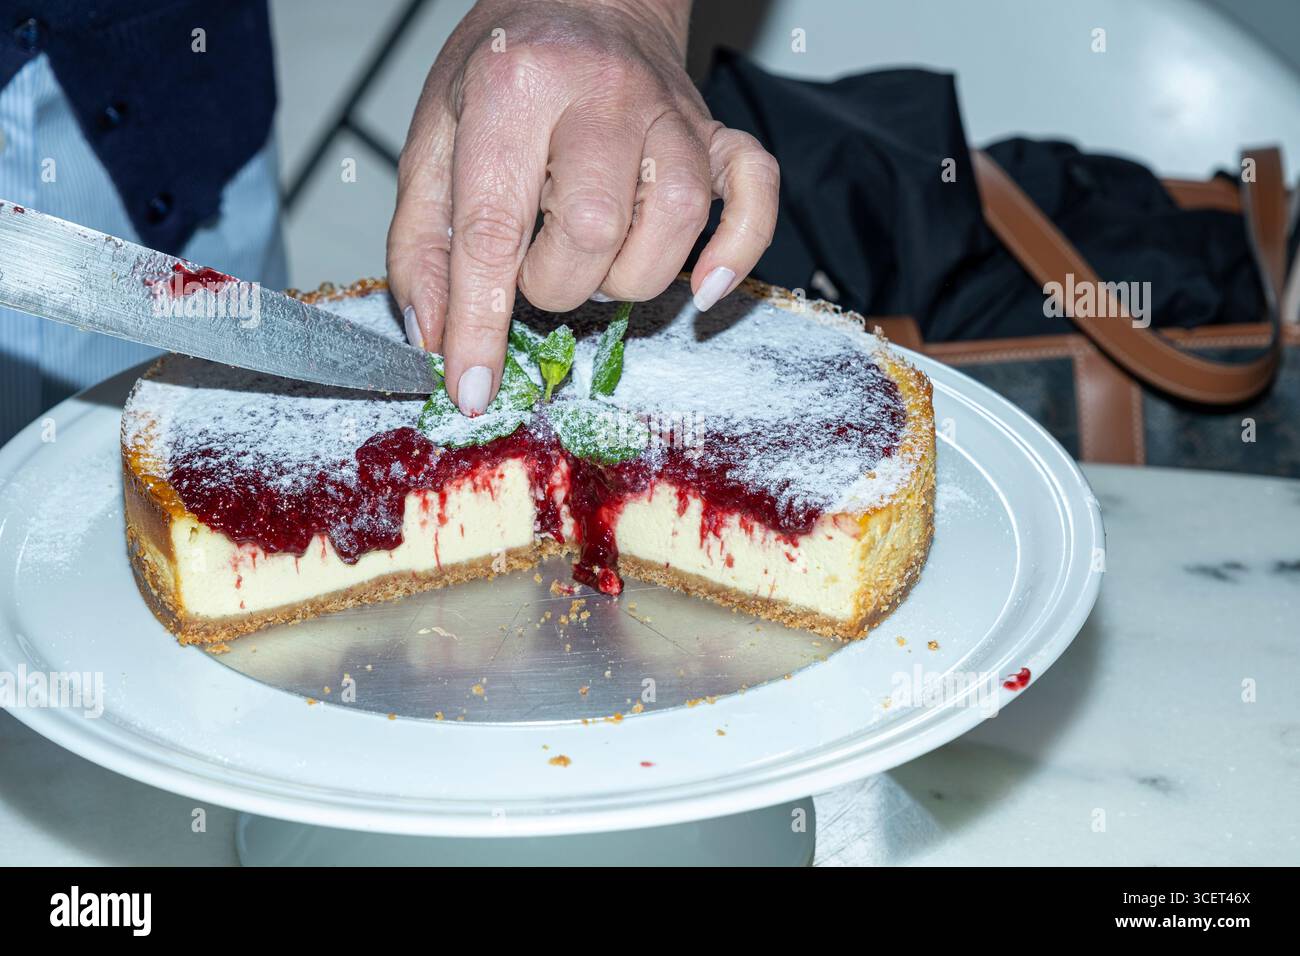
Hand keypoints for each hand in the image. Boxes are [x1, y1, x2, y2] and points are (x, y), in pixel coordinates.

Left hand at [386, 0, 778, 414]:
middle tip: (538, 272)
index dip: (480, 322)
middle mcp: (600, 95)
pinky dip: (737, 250)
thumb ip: (422, 240)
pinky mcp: (714, 133)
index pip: (493, 228)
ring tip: (595, 261)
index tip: (472, 387)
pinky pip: (753, 193)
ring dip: (628, 276)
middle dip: (556, 285)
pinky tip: (702, 285)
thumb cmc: (505, 70)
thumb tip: (438, 336)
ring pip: (671, 225)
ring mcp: (669, 114)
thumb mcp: (434, 138)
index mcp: (514, 88)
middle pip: (593, 231)